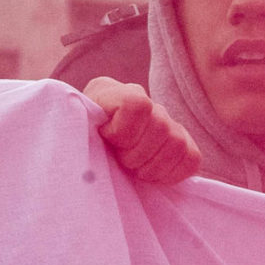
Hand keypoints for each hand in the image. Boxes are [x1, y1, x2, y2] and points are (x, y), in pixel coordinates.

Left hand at [84, 78, 200, 185]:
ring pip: (177, 143)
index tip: (107, 140)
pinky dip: (173, 173)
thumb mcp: (72, 128)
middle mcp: (141, 98)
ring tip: (134, 169)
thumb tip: (96, 130)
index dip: (123, 132)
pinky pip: (192, 158)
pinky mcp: (181, 142)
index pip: (138, 104)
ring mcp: (164, 120)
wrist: (86, 154)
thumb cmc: (77, 143)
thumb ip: (79, 121)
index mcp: (111, 91)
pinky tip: (152, 174)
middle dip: (136, 155)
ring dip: (153, 167)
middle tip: (121, 162)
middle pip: (160, 126)